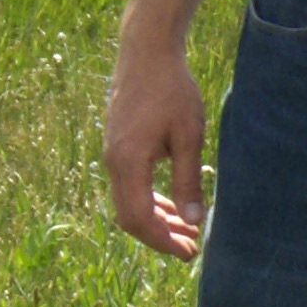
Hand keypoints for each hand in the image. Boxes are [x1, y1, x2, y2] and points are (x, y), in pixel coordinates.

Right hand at [104, 40, 208, 260]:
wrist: (147, 53)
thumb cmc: (172, 90)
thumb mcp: (188, 135)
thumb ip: (188, 179)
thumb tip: (193, 220)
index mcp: (127, 162)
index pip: (138, 218)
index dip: (162, 240)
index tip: (189, 252)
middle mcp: (113, 162)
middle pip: (130, 217)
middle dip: (160, 236)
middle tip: (192, 248)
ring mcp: (112, 154)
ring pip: (130, 201)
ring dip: (157, 220)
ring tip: (187, 232)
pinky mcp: (118, 146)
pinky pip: (131, 185)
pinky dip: (150, 200)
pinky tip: (173, 206)